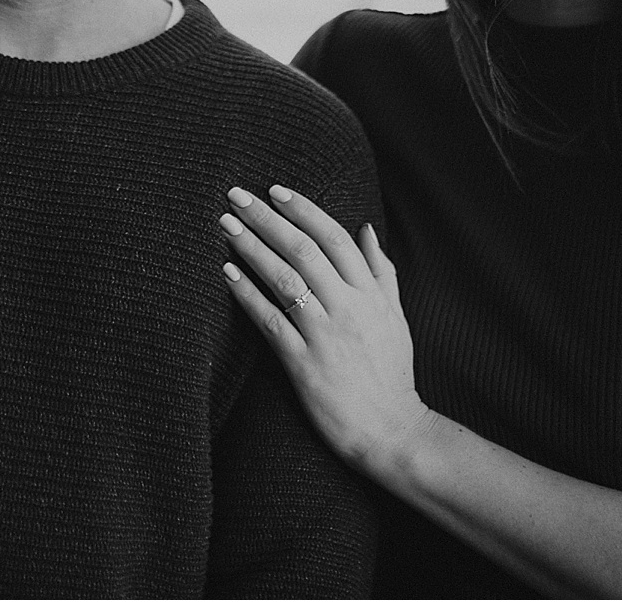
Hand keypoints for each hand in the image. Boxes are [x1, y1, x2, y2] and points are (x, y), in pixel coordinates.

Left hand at [218, 185, 435, 475]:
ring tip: (225, 224)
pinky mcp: (304, 364)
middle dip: (267, 218)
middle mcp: (348, 307)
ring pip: (285, 279)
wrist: (391, 430)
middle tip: (236, 195)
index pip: (334, 237)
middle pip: (304, 250)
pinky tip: (227, 273)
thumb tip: (366, 228)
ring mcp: (326, 334)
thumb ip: (381, 271)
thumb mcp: (396, 316)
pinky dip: (248, 294)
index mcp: (370, 293)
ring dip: (252, 247)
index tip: (276, 190)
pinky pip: (271, 321)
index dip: (304, 210)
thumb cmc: (391, 373)